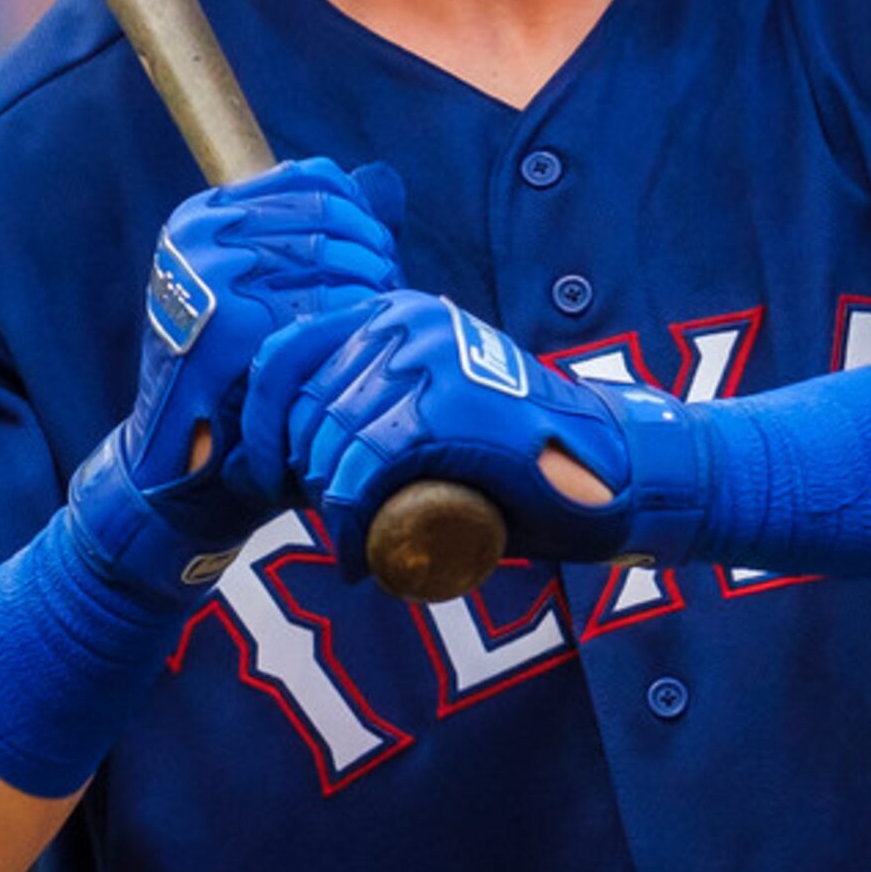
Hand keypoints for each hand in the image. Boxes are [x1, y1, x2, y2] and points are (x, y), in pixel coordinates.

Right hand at [72, 159, 403, 598]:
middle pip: (331, 216)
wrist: (179, 468)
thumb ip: (315, 234)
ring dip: (370, 291)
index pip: (315, 180)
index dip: (362, 216)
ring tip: (369, 328)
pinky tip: (353, 351)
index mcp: (204, 216)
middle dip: (373, 257)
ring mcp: (212, 273)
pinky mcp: (233, 320)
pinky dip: (355, 325)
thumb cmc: (233, 380)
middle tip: (385, 300)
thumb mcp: (261, 289)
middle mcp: (202, 234)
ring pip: (337, 257)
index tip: (376, 258)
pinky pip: (331, 303)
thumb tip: (383, 180)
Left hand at [238, 289, 710, 580]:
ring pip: (326, 446)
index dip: (258, 423)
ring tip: (356, 542)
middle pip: (300, 409)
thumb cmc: (515, 453)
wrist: (612, 468)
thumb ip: (377, 400)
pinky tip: (362, 559)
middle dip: (300, 475)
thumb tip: (293, 445)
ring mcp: (427, 362)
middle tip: (330, 521)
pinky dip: (351, 527)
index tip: (261, 476)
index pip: (284, 355)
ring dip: (328, 508)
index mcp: (396, 312)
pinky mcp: (444, 411)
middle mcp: (405, 323)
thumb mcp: (434, 401)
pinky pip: (361, 475)